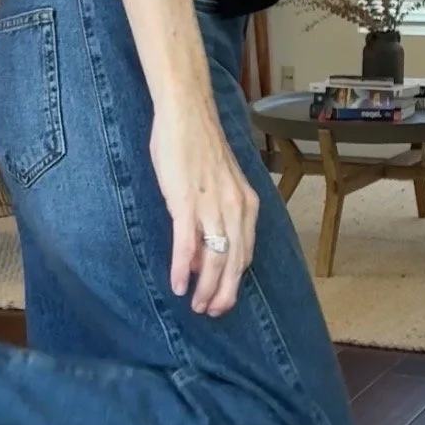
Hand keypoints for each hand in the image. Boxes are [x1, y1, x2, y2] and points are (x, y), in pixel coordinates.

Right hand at [150, 97, 258, 315]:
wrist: (187, 112)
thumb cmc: (197, 144)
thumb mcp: (217, 182)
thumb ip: (215, 214)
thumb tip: (203, 251)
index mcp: (246, 203)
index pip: (245, 252)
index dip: (235, 280)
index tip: (224, 299)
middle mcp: (235, 207)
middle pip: (234, 262)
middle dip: (224, 293)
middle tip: (212, 312)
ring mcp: (212, 205)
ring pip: (215, 258)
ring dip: (205, 287)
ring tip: (196, 306)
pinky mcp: (186, 202)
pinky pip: (188, 244)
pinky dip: (183, 268)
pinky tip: (178, 285)